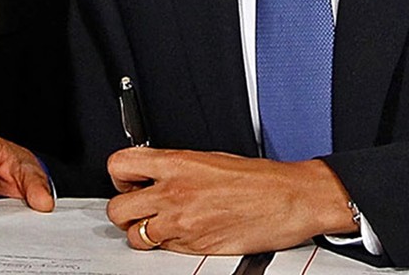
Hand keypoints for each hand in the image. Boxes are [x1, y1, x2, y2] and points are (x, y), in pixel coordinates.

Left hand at [106, 149, 356, 254]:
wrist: (290, 199)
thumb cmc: (262, 179)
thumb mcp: (214, 158)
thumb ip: (179, 166)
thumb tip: (158, 173)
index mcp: (179, 163)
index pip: (120, 165)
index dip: (120, 176)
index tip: (129, 180)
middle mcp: (174, 193)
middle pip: (117, 209)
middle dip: (126, 211)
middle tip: (141, 207)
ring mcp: (181, 224)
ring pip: (135, 236)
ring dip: (145, 232)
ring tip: (164, 224)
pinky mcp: (192, 247)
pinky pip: (164, 250)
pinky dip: (170, 244)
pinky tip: (189, 231)